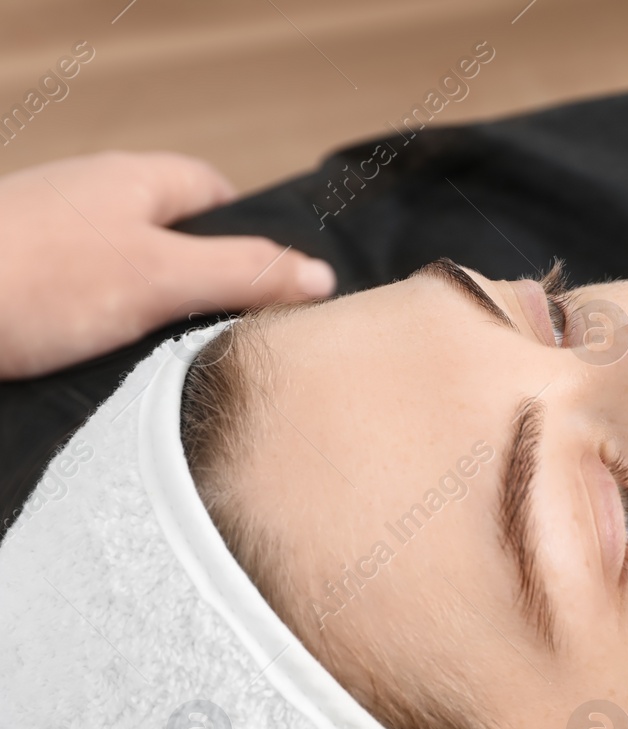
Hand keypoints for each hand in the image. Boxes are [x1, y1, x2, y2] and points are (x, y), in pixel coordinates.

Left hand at [0, 151, 335, 379]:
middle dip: (205, 290)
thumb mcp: (160, 277)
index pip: (216, 194)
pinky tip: (105, 371)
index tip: (274, 290)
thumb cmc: (30, 279)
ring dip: (151, 324)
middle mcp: (93, 202)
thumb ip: (243, 274)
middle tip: (227, 338)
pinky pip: (87, 311)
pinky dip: (103, 341)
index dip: (251, 240)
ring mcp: (53, 244)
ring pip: (131, 281)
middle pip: (176, 241)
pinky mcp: (23, 287)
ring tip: (167, 365)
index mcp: (134, 180)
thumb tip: (320, 276)